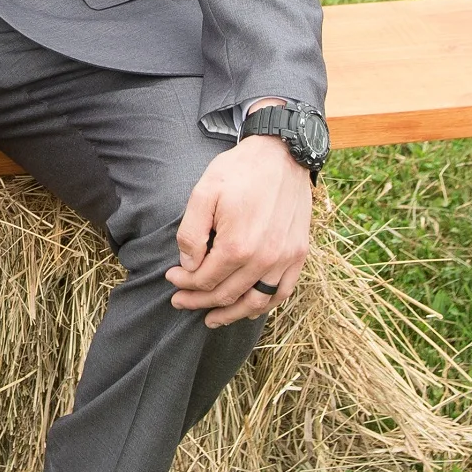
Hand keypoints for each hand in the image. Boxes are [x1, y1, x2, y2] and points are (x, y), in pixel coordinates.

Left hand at [167, 133, 311, 327]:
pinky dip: (265, 306)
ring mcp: (285, 259)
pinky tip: (249, 309)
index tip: (171, 278)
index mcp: (237, 246)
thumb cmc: (239, 170)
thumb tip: (189, 266)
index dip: (184, 283)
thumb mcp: (203, 193)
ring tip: (211, 318)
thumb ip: (192, 234)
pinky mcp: (299, 254)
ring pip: (256, 302)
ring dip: (231, 313)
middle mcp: (264, 259)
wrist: (282, 153)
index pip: (205, 280)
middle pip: (226, 294)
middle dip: (199, 301)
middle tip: (180, 301)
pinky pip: (282, 292)